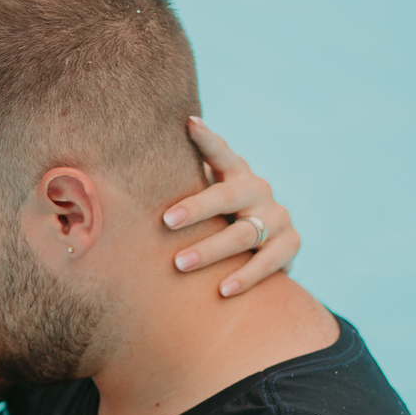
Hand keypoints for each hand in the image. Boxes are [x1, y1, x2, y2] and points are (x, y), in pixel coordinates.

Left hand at [165, 119, 300, 295]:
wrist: (271, 247)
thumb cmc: (222, 219)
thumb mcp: (209, 196)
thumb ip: (184, 183)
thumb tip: (125, 173)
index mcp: (237, 174)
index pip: (221, 153)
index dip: (207, 139)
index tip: (189, 123)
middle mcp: (259, 191)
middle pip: (227, 197)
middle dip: (196, 209)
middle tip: (165, 221)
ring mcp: (278, 218)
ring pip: (243, 234)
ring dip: (211, 250)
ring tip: (180, 264)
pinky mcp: (290, 246)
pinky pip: (266, 264)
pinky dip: (244, 277)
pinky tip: (222, 290)